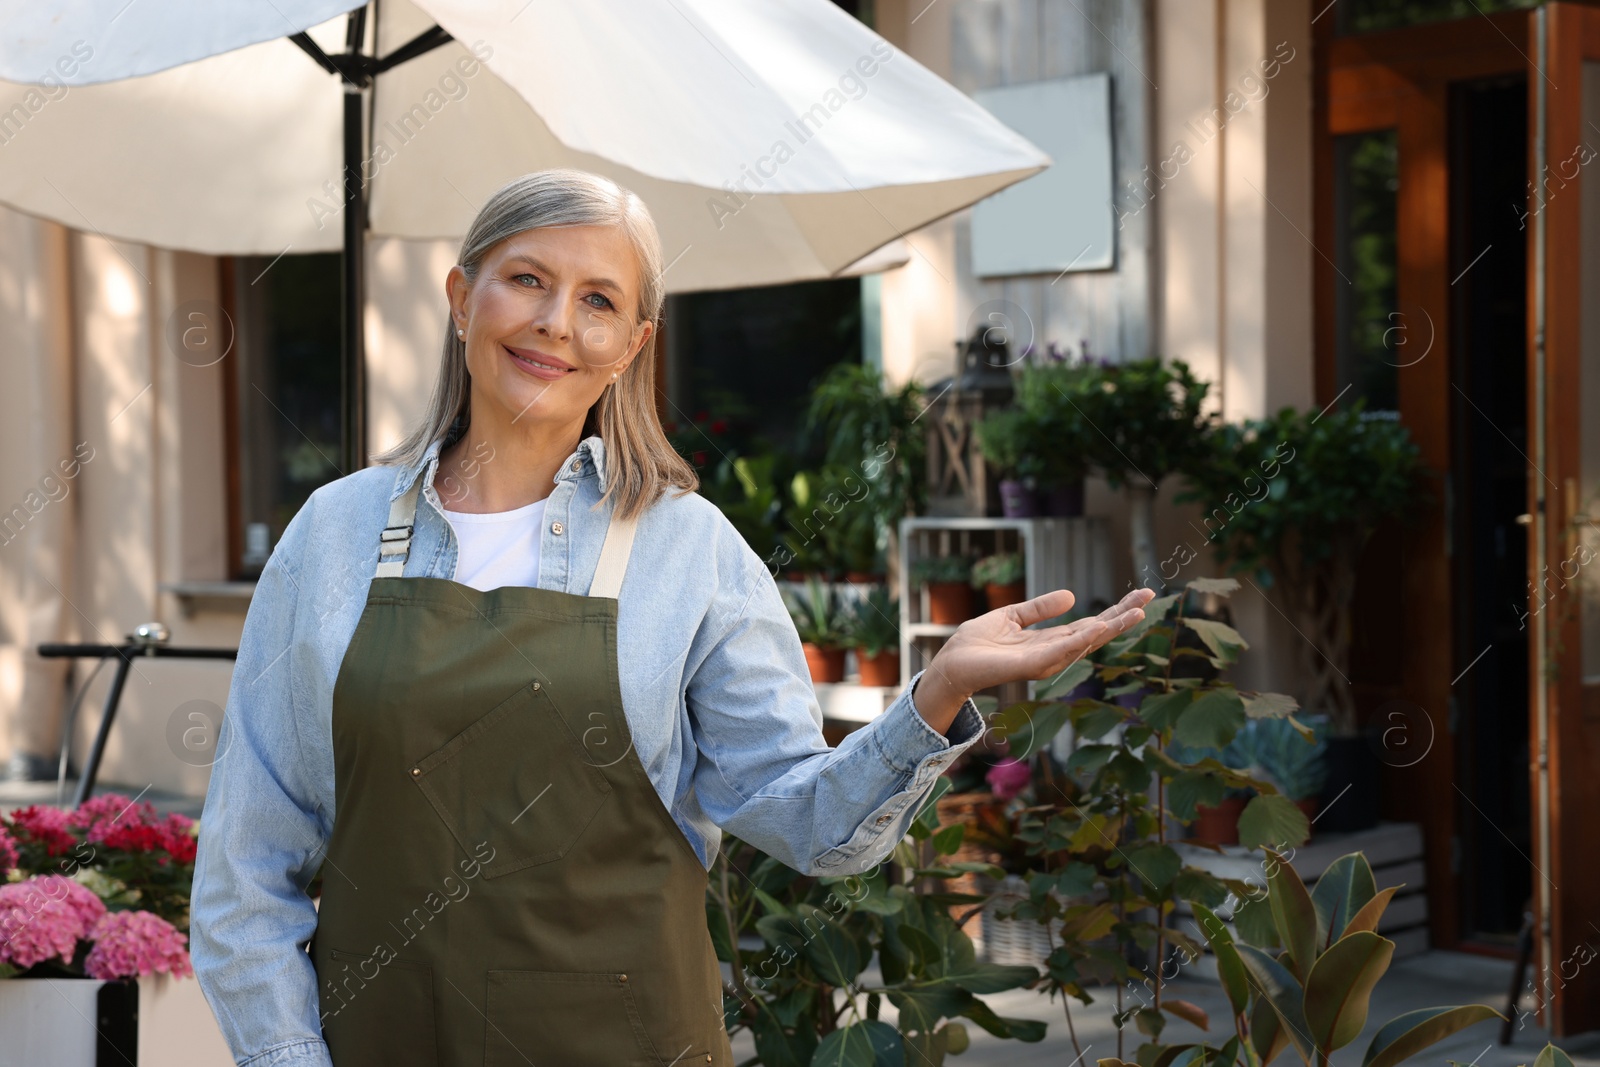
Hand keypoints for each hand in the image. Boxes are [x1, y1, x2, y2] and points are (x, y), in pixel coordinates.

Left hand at [912, 587, 1156, 732]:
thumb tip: (1071, 595)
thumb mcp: (1012, 616)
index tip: (1142, 594)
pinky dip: (1081, 639)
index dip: (1116, 610)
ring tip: (1134, 612)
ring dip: (1111, 627)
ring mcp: (1045, 662)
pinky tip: (1099, 626)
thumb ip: (1040, 608)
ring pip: (1085, 643)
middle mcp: (1054, 653)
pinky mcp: (1030, 666)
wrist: (952, 662)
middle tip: (1150, 597)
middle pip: (1096, 633)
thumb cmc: (977, 643)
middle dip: (1123, 617)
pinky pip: (1060, 651)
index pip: (1091, 624)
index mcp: (1052, 640)